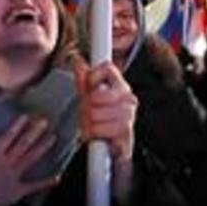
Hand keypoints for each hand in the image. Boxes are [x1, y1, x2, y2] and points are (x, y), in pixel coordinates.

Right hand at [0, 117, 59, 205]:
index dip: (17, 126)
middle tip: (44, 122)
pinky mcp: (17, 192)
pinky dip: (46, 183)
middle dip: (34, 132)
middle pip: (23, 145)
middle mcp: (7, 165)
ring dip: (42, 149)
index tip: (25, 116)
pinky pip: (34, 187)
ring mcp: (14, 178)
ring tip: (52, 139)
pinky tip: (57, 178)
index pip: (7, 137)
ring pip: (31, 160)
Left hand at [74, 60, 137, 199]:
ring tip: (91, 125)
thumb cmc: (101, 118)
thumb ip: (83, 78)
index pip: (107, 67)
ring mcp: (129, 116)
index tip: (89, 87)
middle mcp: (129, 98)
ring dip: (88, 123)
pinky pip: (101, 129)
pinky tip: (97, 134)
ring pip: (96, 113)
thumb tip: (77, 59)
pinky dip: (94, 134)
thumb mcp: (89, 96)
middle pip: (96, 95)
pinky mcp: (127, 134)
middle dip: (86, 107)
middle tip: (87, 114)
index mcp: (121, 86)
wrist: (111, 146)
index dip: (92, 76)